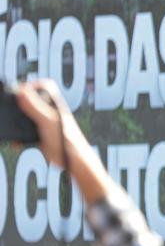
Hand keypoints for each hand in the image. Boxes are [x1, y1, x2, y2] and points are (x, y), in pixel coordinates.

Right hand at [16, 80, 111, 203]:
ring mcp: (46, 125)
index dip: (32, 85)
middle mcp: (51, 113)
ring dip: (17, 122)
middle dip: (20, 104)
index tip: (20, 90)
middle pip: (33, 101)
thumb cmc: (66, 140)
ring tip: (9, 125)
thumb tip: (22, 91)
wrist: (73, 161)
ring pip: (28, 118)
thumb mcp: (48, 121)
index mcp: (55, 105)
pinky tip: (16, 144)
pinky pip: (27, 134)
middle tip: (10, 108)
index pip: (46, 86)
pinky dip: (19, 138)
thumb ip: (35, 107)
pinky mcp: (42, 137)